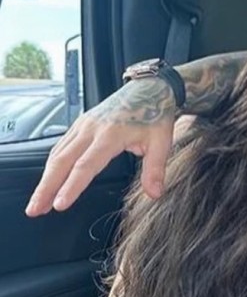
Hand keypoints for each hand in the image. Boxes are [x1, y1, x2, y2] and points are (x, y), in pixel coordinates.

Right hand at [25, 79, 176, 216]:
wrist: (149, 87)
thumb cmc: (155, 113)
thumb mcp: (162, 140)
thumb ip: (155, 168)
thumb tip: (154, 194)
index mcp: (111, 134)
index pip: (86, 165)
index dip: (71, 186)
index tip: (59, 204)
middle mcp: (91, 129)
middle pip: (62, 161)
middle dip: (46, 187)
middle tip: (35, 210)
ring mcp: (83, 125)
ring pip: (57, 154)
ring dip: (45, 179)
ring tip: (38, 203)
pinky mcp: (80, 124)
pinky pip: (61, 146)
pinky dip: (51, 165)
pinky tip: (47, 180)